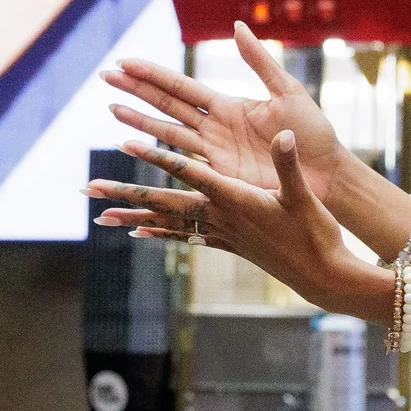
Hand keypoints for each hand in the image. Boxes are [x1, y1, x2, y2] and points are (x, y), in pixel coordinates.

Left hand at [91, 131, 375, 314]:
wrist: (322, 276)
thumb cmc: (316, 233)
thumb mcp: (303, 195)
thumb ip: (288, 165)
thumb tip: (283, 134)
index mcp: (234, 200)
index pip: (188, 174)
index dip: (157, 158)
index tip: (127, 143)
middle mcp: (219, 218)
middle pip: (163, 204)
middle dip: (124, 195)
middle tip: (88, 188)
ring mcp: (220, 234)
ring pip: (167, 223)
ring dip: (132, 218)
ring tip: (99, 215)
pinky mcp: (226, 245)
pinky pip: (183, 237)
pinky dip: (159, 232)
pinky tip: (139, 233)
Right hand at [102, 22, 346, 202]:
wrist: (327, 173)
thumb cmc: (313, 133)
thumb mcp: (287, 90)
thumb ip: (259, 60)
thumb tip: (236, 26)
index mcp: (229, 105)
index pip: (181, 85)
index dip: (153, 73)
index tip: (126, 62)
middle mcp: (214, 127)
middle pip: (166, 104)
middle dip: (136, 90)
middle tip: (105, 76)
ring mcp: (214, 152)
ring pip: (166, 131)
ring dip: (138, 118)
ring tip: (110, 106)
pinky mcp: (219, 176)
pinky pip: (181, 161)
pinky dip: (154, 152)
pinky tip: (131, 144)